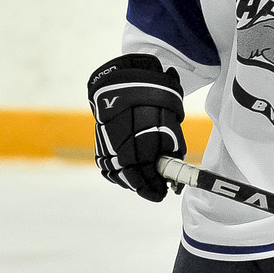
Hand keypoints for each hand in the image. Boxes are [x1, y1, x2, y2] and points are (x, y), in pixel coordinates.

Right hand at [87, 54, 184, 200]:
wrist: (126, 80)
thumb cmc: (156, 98)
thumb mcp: (171, 121)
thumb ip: (172, 147)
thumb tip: (174, 170)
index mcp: (144, 137)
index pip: (149, 171)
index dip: (156, 185)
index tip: (164, 193)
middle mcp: (123, 142)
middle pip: (132, 175)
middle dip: (145, 186)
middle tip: (156, 192)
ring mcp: (108, 142)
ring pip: (117, 172)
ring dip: (131, 182)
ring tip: (143, 186)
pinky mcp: (100, 141)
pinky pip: (106, 165)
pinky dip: (116, 174)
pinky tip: (126, 177)